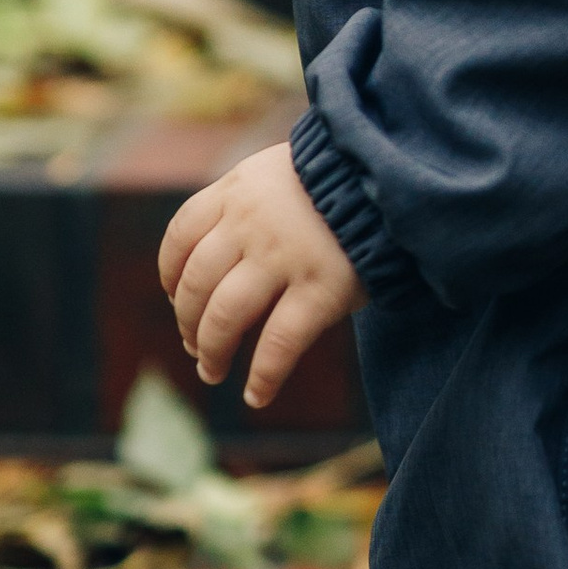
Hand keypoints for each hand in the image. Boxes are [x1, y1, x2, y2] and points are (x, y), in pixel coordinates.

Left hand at [158, 143, 364, 410]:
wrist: (396, 175)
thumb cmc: (342, 179)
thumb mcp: (283, 172)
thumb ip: (250, 203)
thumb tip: (220, 254)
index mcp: (237, 190)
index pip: (181, 236)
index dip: (171, 274)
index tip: (176, 298)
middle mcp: (251, 223)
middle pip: (197, 284)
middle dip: (188, 323)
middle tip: (194, 346)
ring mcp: (285, 257)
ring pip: (226, 317)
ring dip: (212, 352)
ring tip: (213, 371)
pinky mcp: (323, 288)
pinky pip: (280, 343)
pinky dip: (264, 375)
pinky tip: (257, 396)